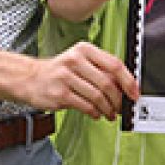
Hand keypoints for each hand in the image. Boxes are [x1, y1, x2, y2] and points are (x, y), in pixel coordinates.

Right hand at [23, 41, 139, 119]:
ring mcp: (66, 77)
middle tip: (121, 108)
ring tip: (110, 113)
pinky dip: (95, 112)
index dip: (128, 81)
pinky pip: (85, 106)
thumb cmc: (59, 71)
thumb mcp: (80, 61)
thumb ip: (100, 70)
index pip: (114, 64)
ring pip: (97, 97)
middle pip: (107, 83)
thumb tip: (124, 87)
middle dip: (118, 100)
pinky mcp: (60, 94)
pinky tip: (96, 114)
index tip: (134, 93)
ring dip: (108, 109)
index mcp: (85, 50)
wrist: (29, 78)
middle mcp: (75, 60)